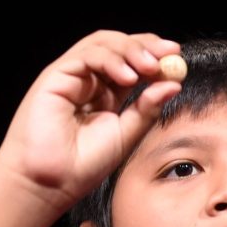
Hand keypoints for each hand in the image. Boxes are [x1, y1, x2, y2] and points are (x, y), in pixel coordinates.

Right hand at [0, 31, 183, 226]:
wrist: (50, 182)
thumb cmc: (83, 164)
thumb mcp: (127, 135)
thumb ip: (147, 110)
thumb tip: (173, 84)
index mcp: (107, 94)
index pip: (132, 62)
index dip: (154, 55)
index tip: (177, 57)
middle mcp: (89, 81)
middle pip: (118, 47)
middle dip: (146, 46)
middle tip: (170, 54)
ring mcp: (71, 77)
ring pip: (102, 44)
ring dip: (131, 50)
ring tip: (151, 67)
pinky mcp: (54, 77)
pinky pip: (85, 56)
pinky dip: (110, 60)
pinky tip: (129, 77)